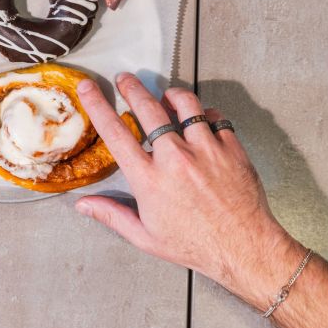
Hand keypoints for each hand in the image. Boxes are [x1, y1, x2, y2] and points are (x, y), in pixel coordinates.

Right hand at [74, 74, 303, 307]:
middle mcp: (175, 159)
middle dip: (132, 88)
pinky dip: (206, 113)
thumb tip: (83, 205)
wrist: (244, 248)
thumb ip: (112, 215)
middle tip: (126, 79)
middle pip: (148, 108)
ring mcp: (205, 150)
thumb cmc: (195, 245)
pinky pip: (216, 117)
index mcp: (149, 179)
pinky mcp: (231, 149)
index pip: (115, 133)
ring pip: (185, 104)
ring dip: (172, 94)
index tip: (89, 88)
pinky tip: (202, 119)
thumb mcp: (145, 237)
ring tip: (166, 94)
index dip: (98, 106)